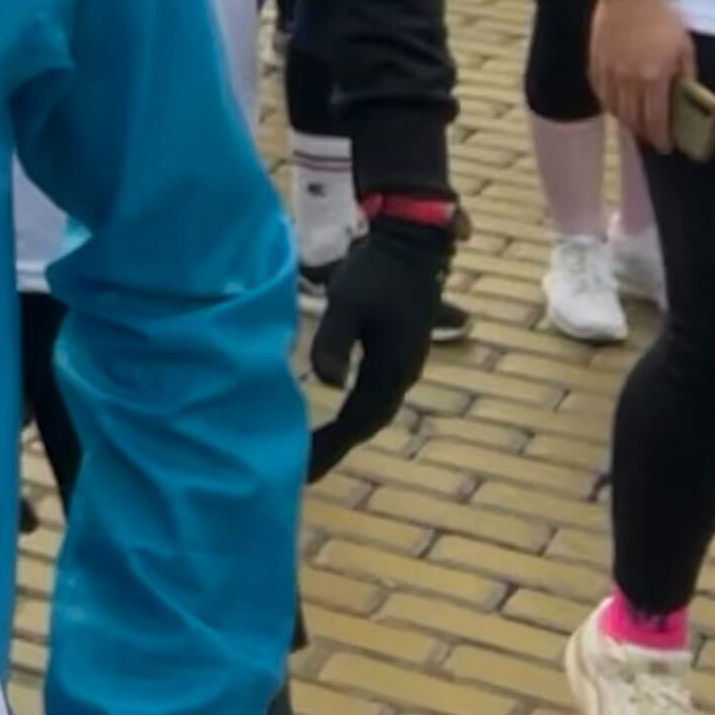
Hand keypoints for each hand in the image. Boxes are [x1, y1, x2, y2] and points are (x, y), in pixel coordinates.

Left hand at [307, 212, 454, 474]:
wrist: (412, 244)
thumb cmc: (376, 271)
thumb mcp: (347, 303)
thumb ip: (335, 342)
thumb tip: (327, 384)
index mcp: (392, 369)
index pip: (359, 421)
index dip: (331, 446)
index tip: (302, 469)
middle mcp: (402, 374)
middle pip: (368, 422)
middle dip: (336, 445)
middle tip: (302, 468)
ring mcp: (403, 363)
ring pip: (373, 409)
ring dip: (346, 430)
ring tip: (315, 449)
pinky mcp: (397, 352)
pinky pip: (375, 394)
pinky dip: (354, 410)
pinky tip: (335, 413)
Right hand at [588, 0, 696, 156]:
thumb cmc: (662, 16)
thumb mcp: (684, 46)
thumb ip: (686, 76)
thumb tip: (688, 100)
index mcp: (653, 78)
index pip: (656, 119)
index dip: (661, 137)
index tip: (667, 147)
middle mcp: (628, 80)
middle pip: (632, 118)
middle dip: (643, 133)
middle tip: (652, 138)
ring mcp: (609, 71)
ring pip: (613, 108)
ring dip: (625, 121)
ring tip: (635, 124)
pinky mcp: (595, 60)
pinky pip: (599, 91)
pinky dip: (608, 103)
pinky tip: (615, 104)